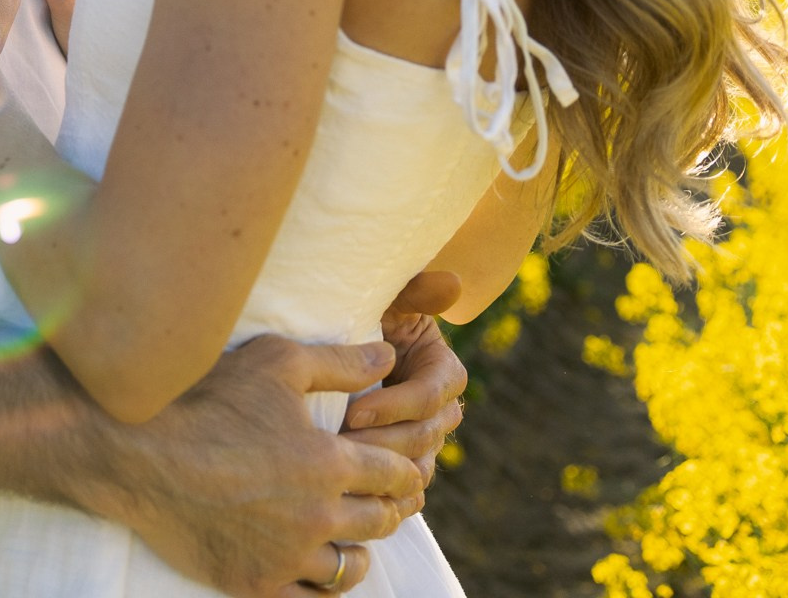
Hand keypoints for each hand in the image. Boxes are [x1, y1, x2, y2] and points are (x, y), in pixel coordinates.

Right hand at [96, 336, 415, 595]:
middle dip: (389, 507)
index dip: (405, 469)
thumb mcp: (276, 363)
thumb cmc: (205, 399)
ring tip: (354, 538)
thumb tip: (388, 356)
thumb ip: (340, 363)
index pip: (395, 474)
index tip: (405, 469)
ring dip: (359, 550)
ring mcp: (286, 555)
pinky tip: (319, 568)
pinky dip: (324, 586)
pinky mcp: (255, 582)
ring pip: (349, 566)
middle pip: (379, 521)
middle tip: (388, 501)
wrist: (136, 455)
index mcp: (329, 463)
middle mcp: (317, 515)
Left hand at [342, 271, 467, 505]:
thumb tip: (453, 283)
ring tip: (341, 477)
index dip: (395, 406)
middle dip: (381, 444)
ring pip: (416, 471)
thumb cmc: (361, 316)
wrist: (334, 346)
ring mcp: (423, 443)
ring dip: (381, 476)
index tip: (354, 411)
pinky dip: (388, 501)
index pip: (430, 397)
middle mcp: (440, 411)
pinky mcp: (404, 467)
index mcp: (444, 372)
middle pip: (422, 438)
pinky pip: (408, 494)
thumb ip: (416, 291)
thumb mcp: (386, 298)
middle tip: (338, 449)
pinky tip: (358, 504)